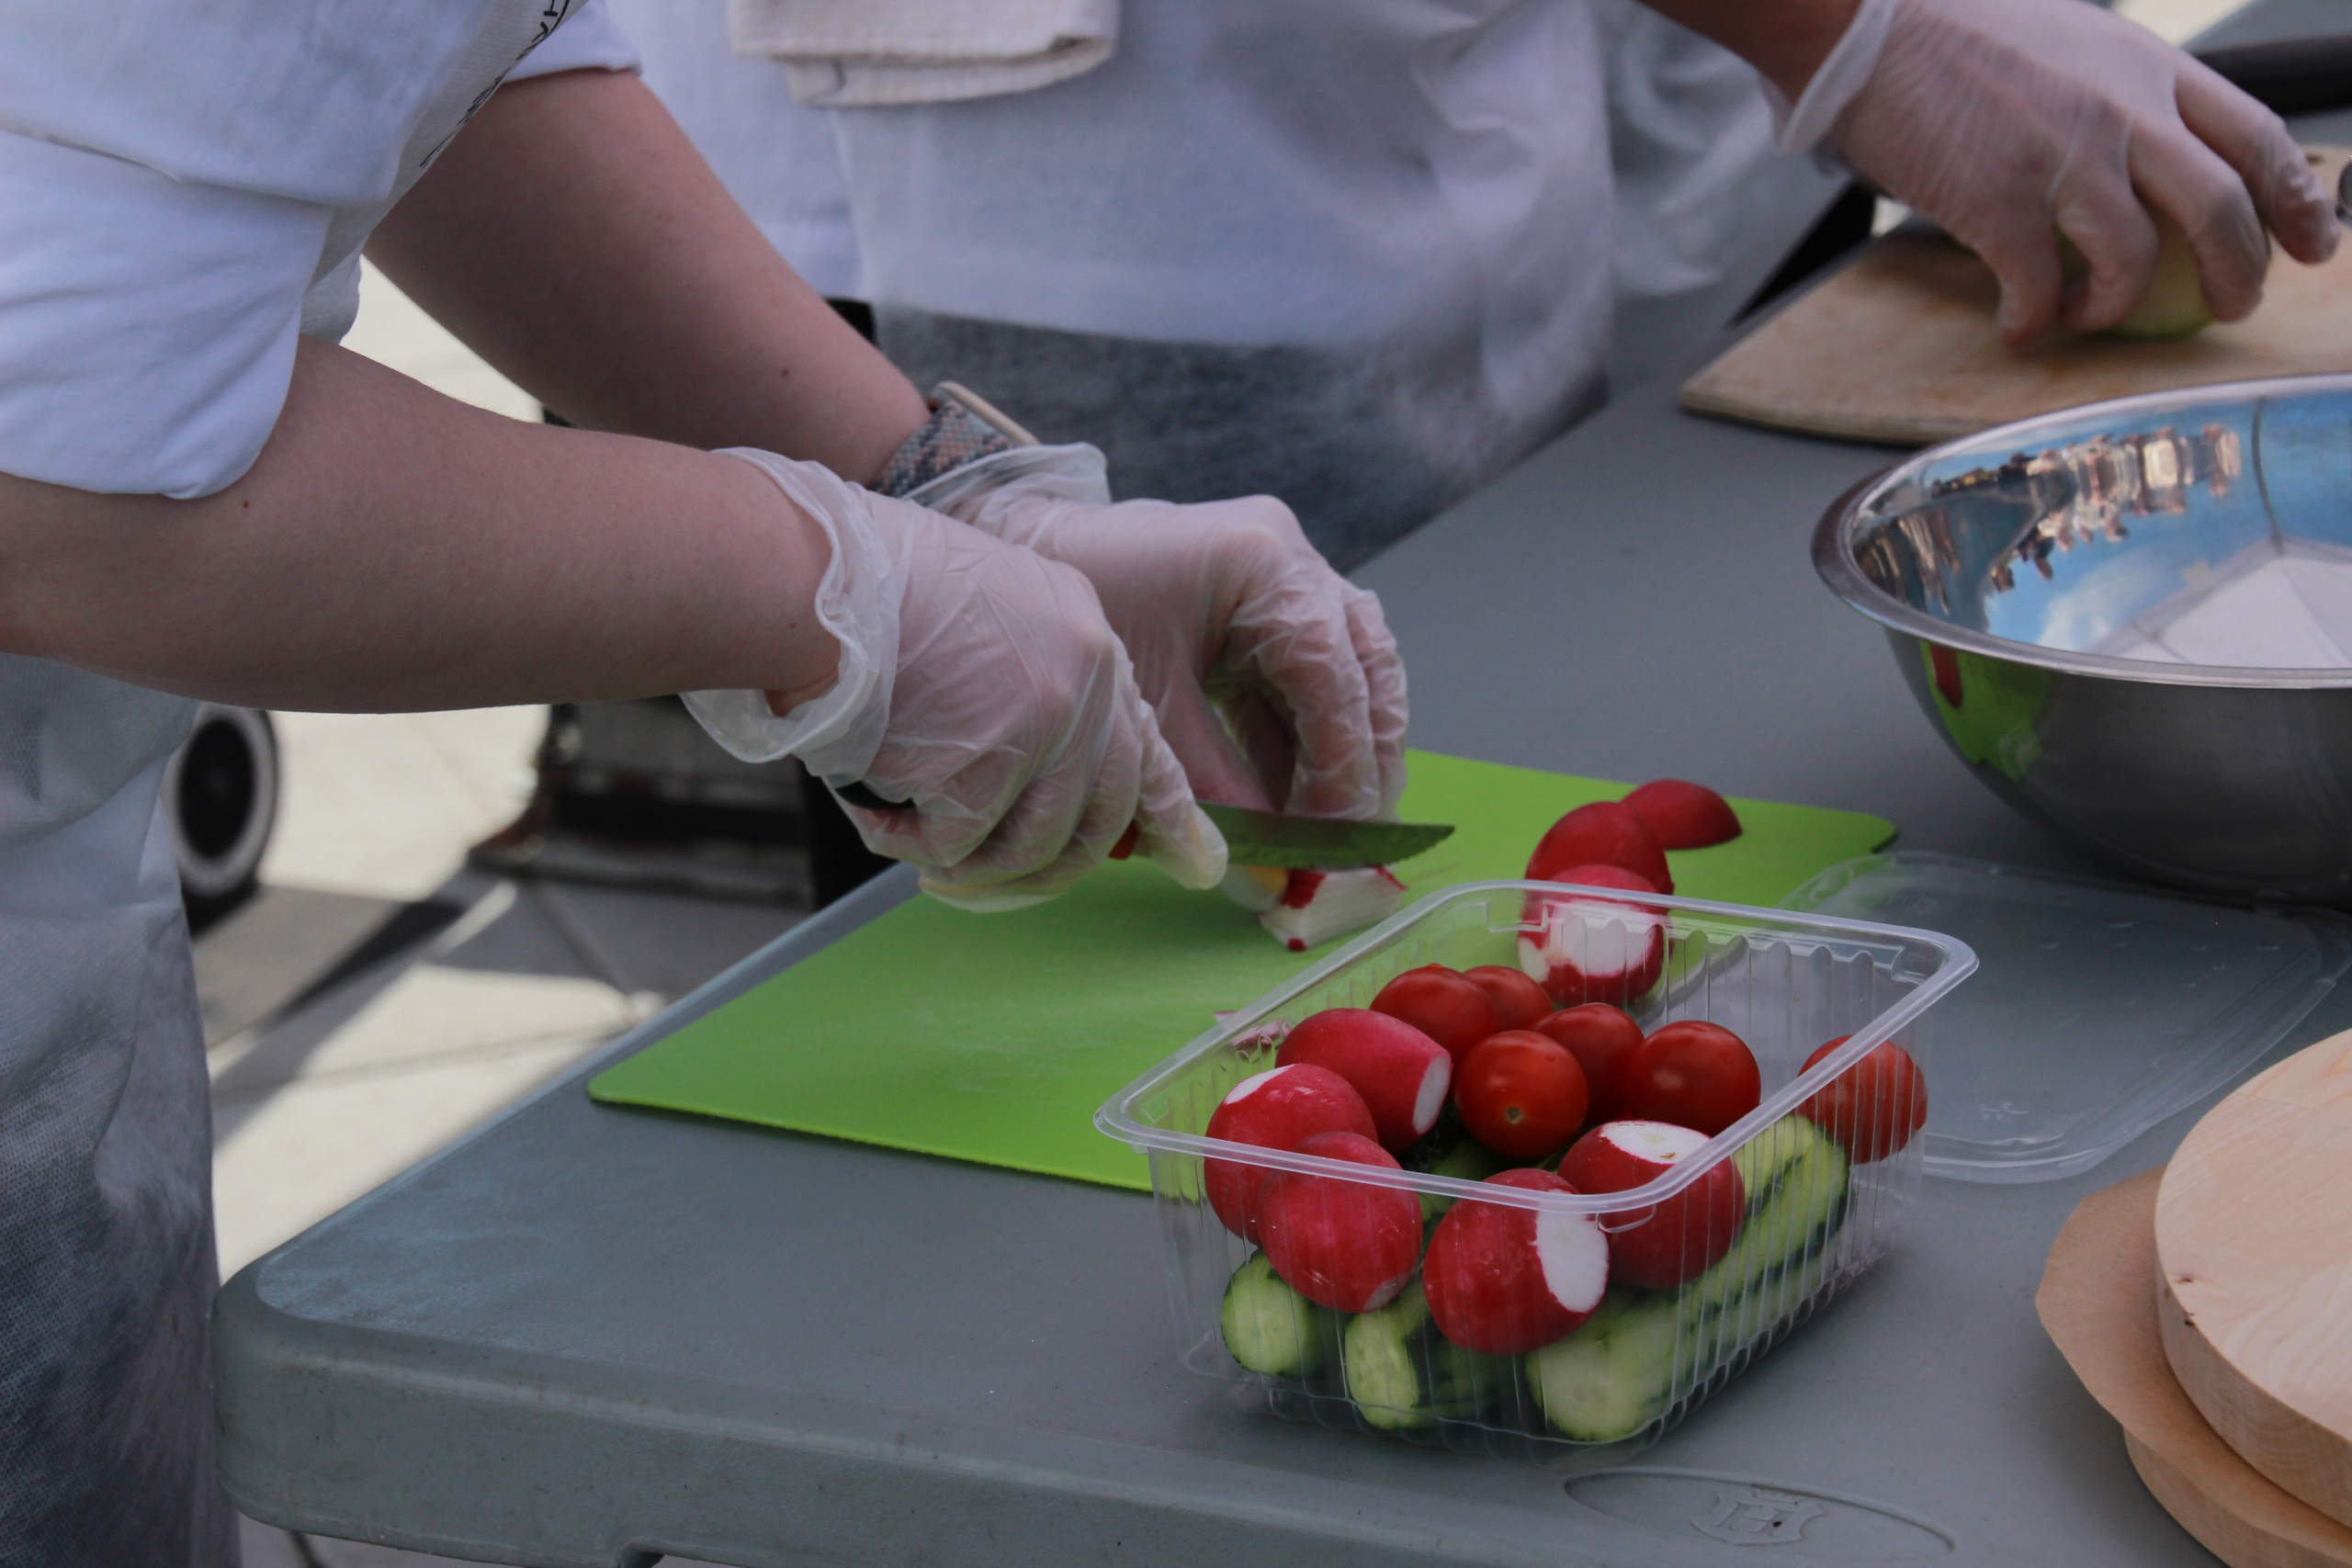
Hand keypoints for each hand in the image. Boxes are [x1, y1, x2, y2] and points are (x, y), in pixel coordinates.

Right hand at [683, 449, 1225, 908]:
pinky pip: (955, 846)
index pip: (1143, 741)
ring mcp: (1048, 721)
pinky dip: (902, 841)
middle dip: (1048, 869)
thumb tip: (1025, 792)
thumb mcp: (980, 615)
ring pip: (1030, 846)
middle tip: (979, 883)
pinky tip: (869, 809)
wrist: (812, 573)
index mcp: (1086, 632)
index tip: (1197, 863)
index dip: (1164, 811)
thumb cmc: (864, 592)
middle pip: (1102, 812)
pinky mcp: (991, 765)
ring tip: (901, 834)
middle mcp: (1087, 674)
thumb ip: (1022, 686)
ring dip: (963, 861)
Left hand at [911, 446, 1407, 820]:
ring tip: (1338, 825)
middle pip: (1367, 666)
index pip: (1330, 672)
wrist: (1034, 550)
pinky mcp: (1273, 603)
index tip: (1338, 834)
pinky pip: (1317, 675)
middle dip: (1367, 759)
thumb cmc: (1084, 611)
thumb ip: (1211, 792)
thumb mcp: (1150, 710)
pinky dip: (1314, 736)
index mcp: (1262, 562)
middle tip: (1355, 840)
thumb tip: (1263, 874)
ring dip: (1352, 749)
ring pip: (1357, 669)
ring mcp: (1289, 575)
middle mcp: (1291, 558)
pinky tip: (1303, 797)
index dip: (1342, 761)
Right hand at [1830, 0, 2338, 343]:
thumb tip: (2134, 156)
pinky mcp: (2000, 199)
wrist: (1869, 25)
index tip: (2316, 241)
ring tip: (2088, 315)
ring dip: (2117, 306)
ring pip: (2135, 259)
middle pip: (2220, 206)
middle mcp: (2123, 109)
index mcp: (2146, 65)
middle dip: (2241, 271)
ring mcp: (2065, 155)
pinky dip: (2032, 318)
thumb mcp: (2070, 40)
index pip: (2254, 133)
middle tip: (2233, 304)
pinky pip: (2036, 285)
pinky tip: (2017, 323)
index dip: (2296, 196)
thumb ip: (2115, 91)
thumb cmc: (1951, 33)